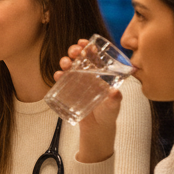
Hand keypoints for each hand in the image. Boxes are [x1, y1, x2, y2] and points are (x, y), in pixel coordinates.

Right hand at [54, 39, 120, 163]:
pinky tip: (58, 75)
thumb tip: (115, 92)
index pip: (95, 56)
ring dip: (65, 61)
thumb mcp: (113, 106)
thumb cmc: (108, 115)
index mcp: (101, 74)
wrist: (97, 130)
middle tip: (74, 52)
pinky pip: (62, 81)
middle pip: (80, 58)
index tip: (85, 43)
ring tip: (65, 64)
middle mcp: (88, 76)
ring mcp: (78, 83)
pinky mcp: (69, 91)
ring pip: (69, 67)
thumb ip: (114, 100)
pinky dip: (59, 76)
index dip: (89, 47)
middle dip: (75, 51)